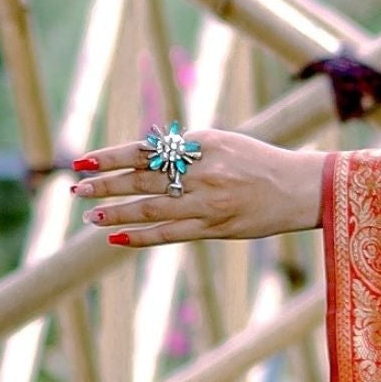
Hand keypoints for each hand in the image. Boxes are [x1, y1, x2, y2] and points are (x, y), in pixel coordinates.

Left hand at [71, 131, 327, 246]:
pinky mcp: (216, 228)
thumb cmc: (261, 162)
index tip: (82, 161)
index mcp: (201, 147)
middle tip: (78, 191)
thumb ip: (187, 149)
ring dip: (118, 214)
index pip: (145, 151)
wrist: (302, 188)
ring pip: (151, 209)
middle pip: (142, 180)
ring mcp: (208, 203)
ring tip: (92, 216)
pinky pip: (170, 233)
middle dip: (106, 186)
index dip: (110, 157)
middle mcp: (202, 174)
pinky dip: (141, 236)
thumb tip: (146, 155)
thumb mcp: (223, 143)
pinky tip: (118, 238)